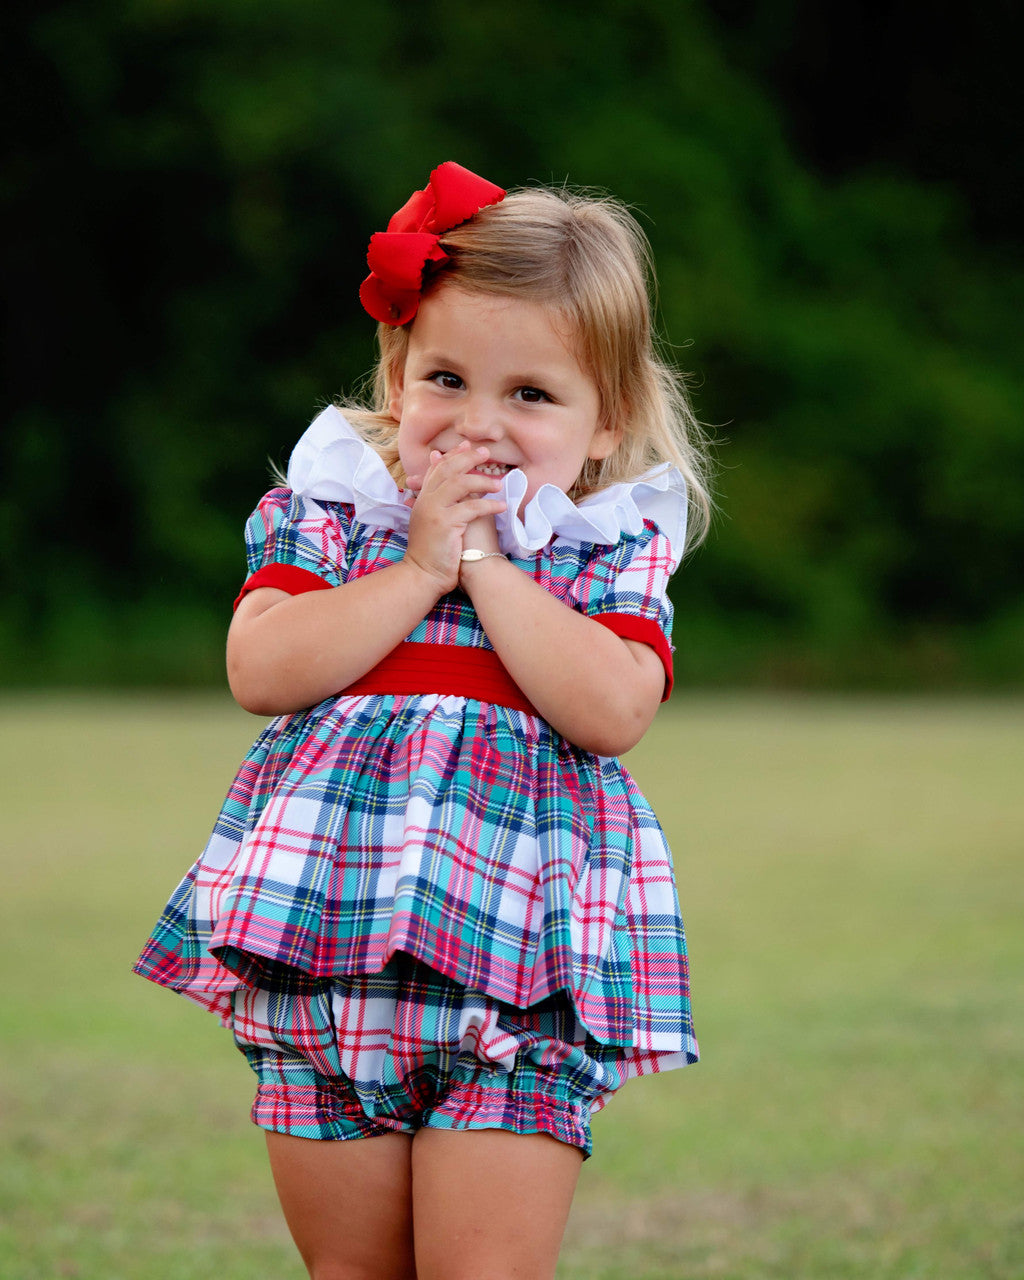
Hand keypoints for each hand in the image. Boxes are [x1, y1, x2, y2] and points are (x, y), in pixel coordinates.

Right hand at [404, 442, 505, 593]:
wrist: (422, 575)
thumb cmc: (433, 553)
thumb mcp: (432, 523)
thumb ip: (439, 503)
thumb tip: (452, 494)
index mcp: (422, 500)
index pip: (437, 469)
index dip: (453, 455)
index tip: (468, 446)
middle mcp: (426, 501)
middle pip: (447, 470)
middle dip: (468, 458)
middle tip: (486, 453)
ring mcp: (433, 511)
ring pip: (459, 484)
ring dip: (482, 481)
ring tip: (499, 483)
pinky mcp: (444, 523)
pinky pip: (471, 507)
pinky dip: (488, 505)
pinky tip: (501, 506)